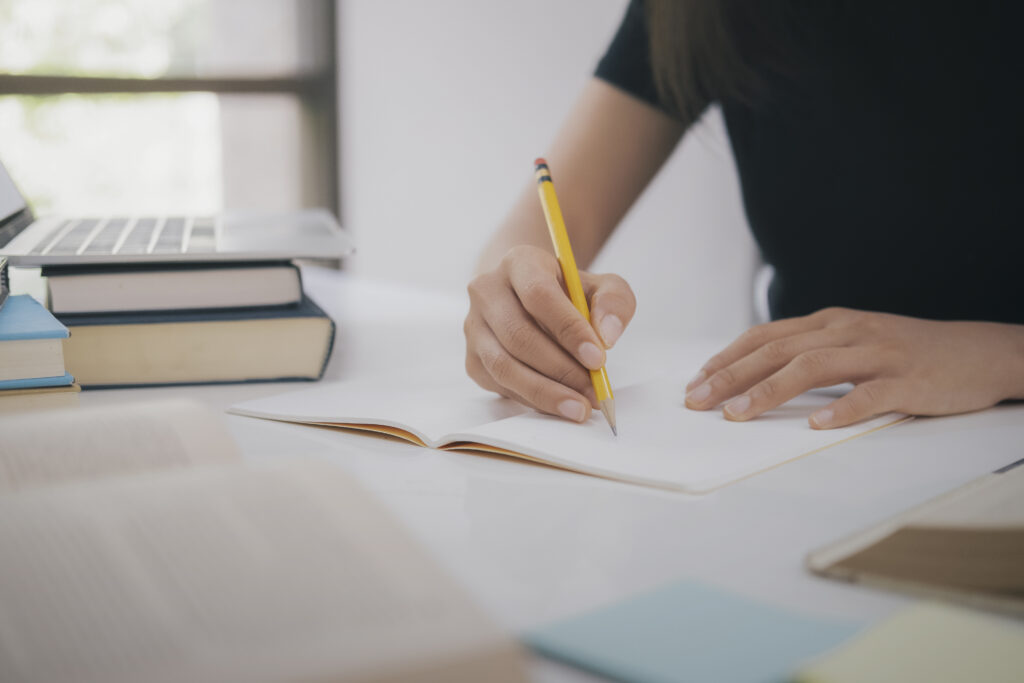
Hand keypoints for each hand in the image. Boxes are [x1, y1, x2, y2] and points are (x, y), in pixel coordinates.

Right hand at [465, 245, 635, 420]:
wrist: (528, 298)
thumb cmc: (567, 293)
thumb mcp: (601, 286)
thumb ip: (614, 302)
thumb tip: (607, 336)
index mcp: (518, 263)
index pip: (539, 295)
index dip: (569, 330)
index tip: (598, 359)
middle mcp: (487, 292)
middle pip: (519, 336)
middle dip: (561, 370)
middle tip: (593, 391)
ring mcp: (474, 327)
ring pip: (504, 366)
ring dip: (545, 392)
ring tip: (579, 407)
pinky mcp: (473, 359)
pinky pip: (500, 386)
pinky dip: (533, 400)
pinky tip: (559, 404)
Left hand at [684, 307, 1023, 427]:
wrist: (980, 352)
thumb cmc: (906, 351)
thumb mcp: (853, 341)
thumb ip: (810, 352)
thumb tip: (754, 375)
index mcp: (829, 323)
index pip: (765, 336)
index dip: (727, 358)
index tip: (696, 382)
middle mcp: (847, 331)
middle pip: (778, 350)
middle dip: (731, 376)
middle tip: (698, 401)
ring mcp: (877, 353)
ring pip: (813, 367)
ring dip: (769, 391)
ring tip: (738, 414)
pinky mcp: (907, 380)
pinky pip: (869, 394)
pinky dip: (841, 409)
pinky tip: (817, 425)